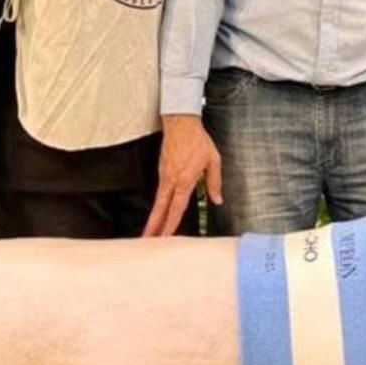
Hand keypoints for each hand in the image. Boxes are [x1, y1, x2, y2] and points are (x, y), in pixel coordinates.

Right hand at [143, 114, 222, 236]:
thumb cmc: (198, 140)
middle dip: (154, 226)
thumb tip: (217, 200)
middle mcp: (171, 179)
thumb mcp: (213, 160)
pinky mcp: (162, 171)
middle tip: (147, 241)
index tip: (167, 235)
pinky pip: (160, 193)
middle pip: (160, 208)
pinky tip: (158, 214)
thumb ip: (215, 182)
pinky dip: (158, 206)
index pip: (177, 206)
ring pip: (158, 201)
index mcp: (184, 179)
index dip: (171, 222)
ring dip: (154, 217)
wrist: (181, 123)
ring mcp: (164, 175)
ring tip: (150, 233)